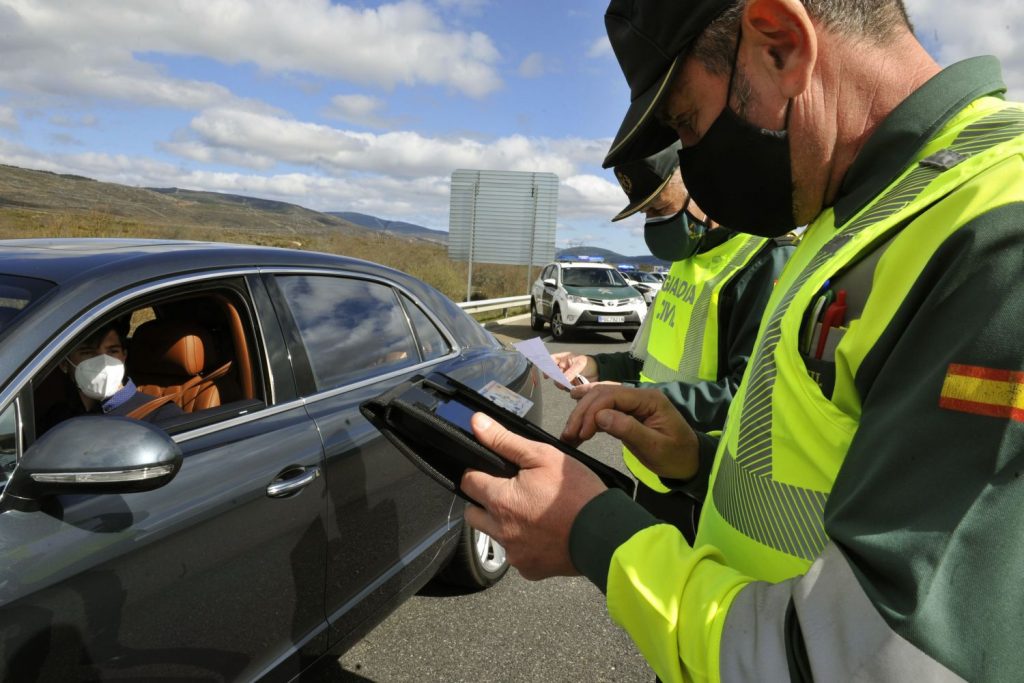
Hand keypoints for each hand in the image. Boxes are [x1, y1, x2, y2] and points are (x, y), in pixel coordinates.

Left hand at [462, 413, 606, 580]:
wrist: (605, 532)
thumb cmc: (577, 492)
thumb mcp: (542, 456)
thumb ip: (505, 440)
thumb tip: (476, 423)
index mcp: (500, 500)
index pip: (468, 482)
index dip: (478, 472)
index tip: (494, 471)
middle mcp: (500, 530)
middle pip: (473, 513)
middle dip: (485, 501)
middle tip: (512, 492)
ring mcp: (514, 553)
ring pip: (494, 535)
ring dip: (504, 523)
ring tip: (532, 512)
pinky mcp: (529, 569)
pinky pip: (516, 555)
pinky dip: (524, 544)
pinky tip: (543, 532)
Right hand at [550, 351, 596, 384]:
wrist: (598, 371)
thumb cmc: (588, 363)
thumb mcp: (580, 364)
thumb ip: (571, 371)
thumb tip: (563, 379)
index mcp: (563, 358)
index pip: (551, 360)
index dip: (546, 365)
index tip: (546, 373)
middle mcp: (562, 367)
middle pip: (553, 373)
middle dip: (556, 378)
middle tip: (561, 382)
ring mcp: (565, 376)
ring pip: (558, 381)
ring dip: (562, 384)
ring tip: (570, 384)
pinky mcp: (569, 384)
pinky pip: (565, 387)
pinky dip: (568, 388)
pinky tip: (574, 386)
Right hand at [562, 385, 698, 479]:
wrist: (689, 463)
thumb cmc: (676, 456)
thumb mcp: (655, 447)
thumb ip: (628, 429)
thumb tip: (600, 417)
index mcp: (649, 399)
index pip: (613, 395)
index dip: (593, 411)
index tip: (582, 433)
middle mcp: (639, 396)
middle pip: (603, 394)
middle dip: (582, 412)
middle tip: (568, 434)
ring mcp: (632, 404)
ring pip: (600, 400)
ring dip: (582, 414)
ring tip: (568, 434)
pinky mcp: (627, 413)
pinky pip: (604, 409)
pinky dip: (588, 418)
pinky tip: (576, 425)